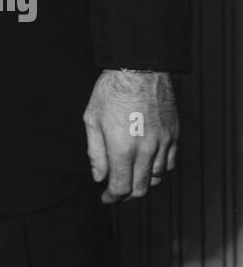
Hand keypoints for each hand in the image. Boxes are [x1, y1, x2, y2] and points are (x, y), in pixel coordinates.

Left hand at [83, 69, 178, 202]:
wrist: (139, 68)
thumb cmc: (112, 90)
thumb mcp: (92, 119)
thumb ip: (95, 152)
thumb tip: (98, 176)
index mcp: (122, 148)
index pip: (120, 187)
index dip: (112, 197)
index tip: (106, 198)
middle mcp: (145, 150)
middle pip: (140, 188)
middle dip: (126, 195)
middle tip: (117, 192)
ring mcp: (163, 143)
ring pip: (156, 178)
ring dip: (142, 182)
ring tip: (130, 176)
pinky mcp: (174, 136)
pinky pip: (170, 163)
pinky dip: (159, 170)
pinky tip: (148, 164)